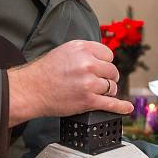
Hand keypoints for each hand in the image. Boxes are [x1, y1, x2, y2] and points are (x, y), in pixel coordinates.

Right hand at [7, 40, 132, 124]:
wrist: (30, 90)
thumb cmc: (45, 71)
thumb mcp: (65, 51)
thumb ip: (85, 53)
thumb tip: (103, 60)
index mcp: (83, 49)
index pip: (108, 55)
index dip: (104, 63)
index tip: (100, 68)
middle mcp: (88, 64)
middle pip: (112, 71)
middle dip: (107, 77)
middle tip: (96, 81)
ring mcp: (89, 83)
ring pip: (111, 87)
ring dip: (106, 91)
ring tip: (95, 91)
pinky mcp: (88, 100)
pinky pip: (110, 103)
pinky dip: (121, 107)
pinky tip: (127, 108)